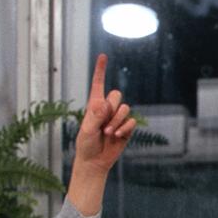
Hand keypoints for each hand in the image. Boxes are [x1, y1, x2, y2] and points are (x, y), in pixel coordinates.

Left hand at [67, 54, 135, 214]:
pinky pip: (131, 122)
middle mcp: (107, 109)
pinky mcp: (126, 129)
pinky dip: (124, 129)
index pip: (98, 84)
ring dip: (117, 122)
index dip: (100, 70)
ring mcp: (117, 119)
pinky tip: (117, 137)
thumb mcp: (86, 130)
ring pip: (125, 109)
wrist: (95, 161)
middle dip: (112, 109)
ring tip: (108, 134)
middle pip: (117, 95)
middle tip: (103, 125)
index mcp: (94, 105)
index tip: (103, 56)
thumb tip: (104, 102)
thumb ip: (95, 116)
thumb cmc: (86, 144)